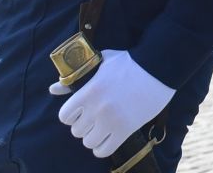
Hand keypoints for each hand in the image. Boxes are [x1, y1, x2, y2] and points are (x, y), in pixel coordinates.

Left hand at [49, 49, 172, 159]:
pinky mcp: (126, 129)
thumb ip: (76, 79)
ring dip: (94, 136)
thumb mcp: (101, 64)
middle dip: (84, 125)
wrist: (158, 67)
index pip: (65, 116)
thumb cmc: (130, 62)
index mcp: (89, 91)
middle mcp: (97, 108)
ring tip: (103, 128)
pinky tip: (109, 138)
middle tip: (95, 118)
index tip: (80, 111)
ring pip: (89, 142)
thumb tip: (53, 88)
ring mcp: (111, 120)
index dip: (71, 115)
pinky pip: (104, 150)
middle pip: (77, 131)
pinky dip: (103, 148)